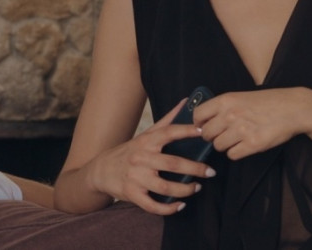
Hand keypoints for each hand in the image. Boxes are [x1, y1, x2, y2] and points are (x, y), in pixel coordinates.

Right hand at [88, 99, 215, 214]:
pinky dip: (169, 208)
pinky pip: (153, 205)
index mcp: (146, 142)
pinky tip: (180, 205)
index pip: (168, 133)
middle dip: (195, 168)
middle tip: (210, 172)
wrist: (101, 170)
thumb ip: (167, 120)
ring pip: (165, 188)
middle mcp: (140, 158)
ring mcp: (136, 178)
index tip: (203, 133)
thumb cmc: (128, 151)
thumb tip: (186, 102)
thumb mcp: (145, 135)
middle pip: (172, 164)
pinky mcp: (132, 194)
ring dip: (185, 189)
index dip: (187, 131)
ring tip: (197, 187)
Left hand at [193, 88, 311, 159]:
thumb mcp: (240, 97)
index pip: (198, 115)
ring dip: (224, 145)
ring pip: (218, 146)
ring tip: (235, 139)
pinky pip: (232, 155)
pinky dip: (236, 152)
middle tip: (222, 134)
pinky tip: (244, 145)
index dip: (199, 123)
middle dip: (212, 136)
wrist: (293, 108)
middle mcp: (230, 115)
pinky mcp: (253, 144)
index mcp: (225, 100)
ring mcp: (241, 130)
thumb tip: (203, 121)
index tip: (205, 126)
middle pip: (206, 133)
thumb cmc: (267, 102)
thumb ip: (222, 107)